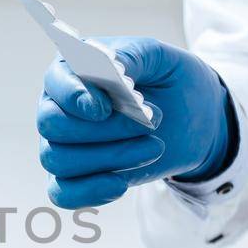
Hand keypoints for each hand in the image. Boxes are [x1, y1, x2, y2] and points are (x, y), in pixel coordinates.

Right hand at [37, 37, 232, 207]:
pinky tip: (121, 183)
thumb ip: (134, 55)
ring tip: (154, 148)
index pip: (55, 82)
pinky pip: (62, 193)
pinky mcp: (76, 177)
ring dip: (108, 158)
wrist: (195, 120)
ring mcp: (64, 144)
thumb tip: (111, 67)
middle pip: (52, 124)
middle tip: (148, 124)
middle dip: (101, 130)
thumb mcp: (161, 58)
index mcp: (73, 70)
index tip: (103, 109)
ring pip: (58, 159)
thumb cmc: (171, 81)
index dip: (74, 97)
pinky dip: (89, 191)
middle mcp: (59, 107)